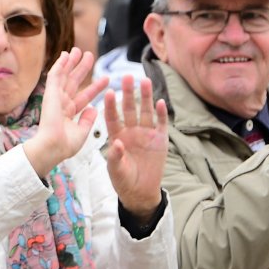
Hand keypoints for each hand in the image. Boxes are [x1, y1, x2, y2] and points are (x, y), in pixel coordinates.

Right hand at [21, 50, 107, 179]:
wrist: (52, 148)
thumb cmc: (64, 145)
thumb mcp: (81, 133)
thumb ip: (87, 120)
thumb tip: (94, 109)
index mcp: (68, 114)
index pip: (84, 96)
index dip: (95, 87)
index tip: (106, 79)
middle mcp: (61, 104)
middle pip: (73, 82)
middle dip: (81, 69)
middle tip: (89, 56)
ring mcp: (55, 98)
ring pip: (64, 75)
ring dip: (70, 62)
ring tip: (78, 50)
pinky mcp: (50, 93)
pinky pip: (55, 75)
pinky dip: (60, 64)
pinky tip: (65, 55)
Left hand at [101, 74, 168, 220]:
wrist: (140, 192)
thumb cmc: (123, 180)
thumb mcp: (115, 170)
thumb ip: (115, 157)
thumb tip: (117, 143)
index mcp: (116, 136)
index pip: (112, 117)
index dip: (110, 105)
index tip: (107, 92)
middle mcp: (131, 131)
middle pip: (129, 109)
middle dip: (128, 93)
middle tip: (126, 76)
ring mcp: (146, 134)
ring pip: (145, 112)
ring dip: (145, 97)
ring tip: (144, 81)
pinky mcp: (160, 140)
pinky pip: (160, 124)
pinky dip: (161, 114)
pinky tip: (160, 102)